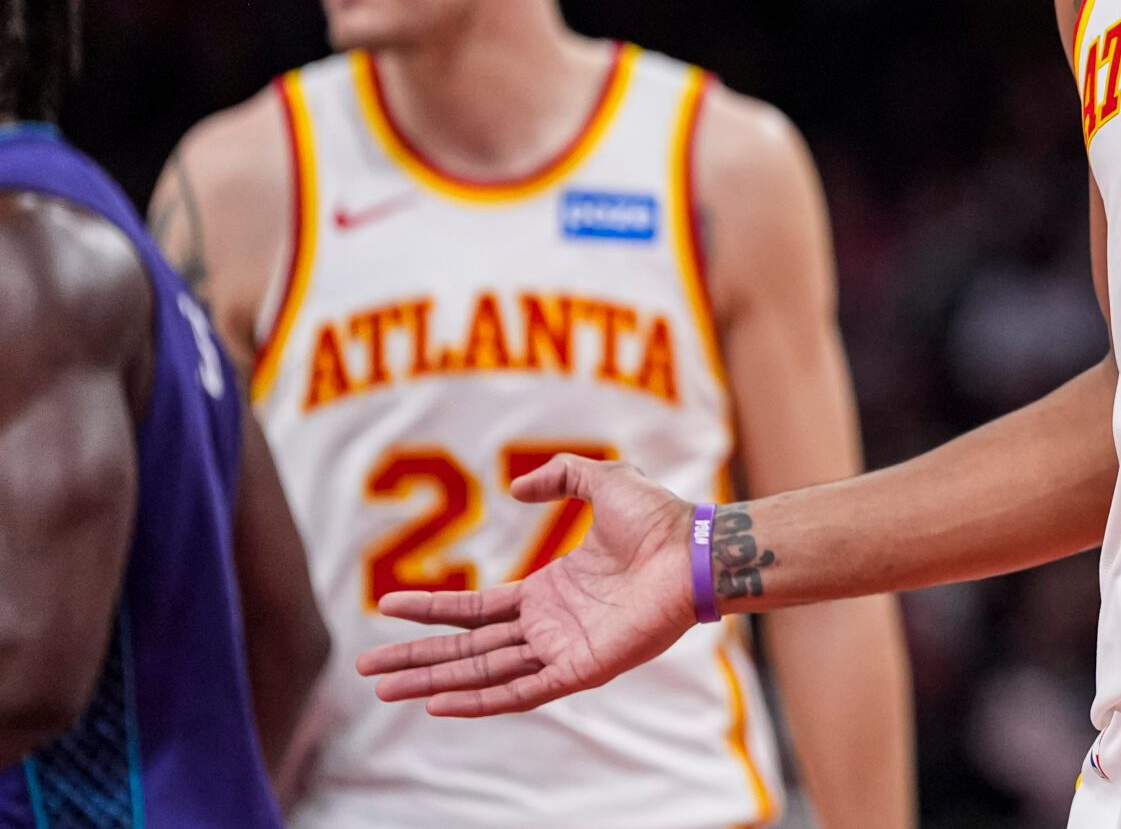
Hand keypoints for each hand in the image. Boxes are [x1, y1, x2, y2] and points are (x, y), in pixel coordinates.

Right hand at [354, 456, 694, 715]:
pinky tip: (439, 704)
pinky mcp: (581, 668)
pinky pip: (522, 691)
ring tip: (384, 688)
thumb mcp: (601, 480)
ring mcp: (562, 649)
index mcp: (547, 592)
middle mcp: (548, 625)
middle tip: (365, 671)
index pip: (474, 611)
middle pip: (467, 648)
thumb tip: (515, 487)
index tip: (383, 609)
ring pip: (483, 671)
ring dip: (433, 681)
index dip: (430, 611)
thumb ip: (560, 475)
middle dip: (416, 658)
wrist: (695, 549)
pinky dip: (480, 699)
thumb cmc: (659, 519)